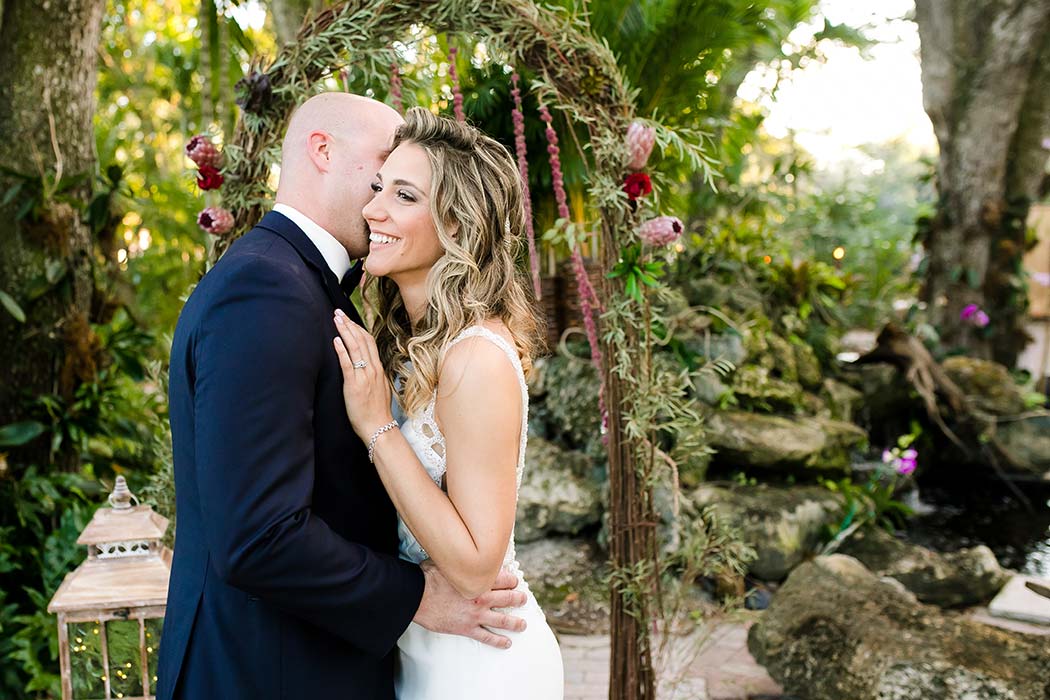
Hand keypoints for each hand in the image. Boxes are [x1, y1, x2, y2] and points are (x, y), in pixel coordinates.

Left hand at [332, 309, 393, 439]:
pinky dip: (342, 350)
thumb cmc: (376, 411)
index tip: (349, 319)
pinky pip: (348, 364)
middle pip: (362, 340)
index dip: (358, 328)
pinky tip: (336, 340)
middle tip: (339, 312)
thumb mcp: (379, 388)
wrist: (378, 427)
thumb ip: (373, 375)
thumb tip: (366, 366)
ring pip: (355, 347)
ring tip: (336, 320)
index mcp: (378, 369)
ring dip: (345, 331)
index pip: (369, 342)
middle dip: (349, 324)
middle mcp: (372, 369)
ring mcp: (364, 376)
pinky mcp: (354, 384)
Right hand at [413, 560, 526, 648]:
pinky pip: (487, 637)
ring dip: (515, 622)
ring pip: (503, 620)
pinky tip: (506, 643)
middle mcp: (482, 597)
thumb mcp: (446, 562)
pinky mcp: (467, 628)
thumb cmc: (428, 577)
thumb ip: (459, 560)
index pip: (505, 579)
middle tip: (523, 599)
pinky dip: (498, 641)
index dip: (512, 580)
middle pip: (508, 598)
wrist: (416, 597)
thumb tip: (460, 551)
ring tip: (522, 624)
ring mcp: (476, 614)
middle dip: (518, 598)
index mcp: (478, 579)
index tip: (514, 581)